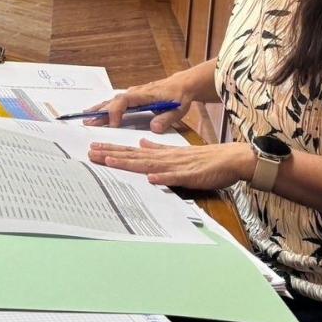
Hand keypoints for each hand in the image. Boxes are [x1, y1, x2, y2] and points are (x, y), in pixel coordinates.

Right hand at [85, 79, 193, 131]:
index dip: (116, 112)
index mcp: (144, 94)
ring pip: (112, 101)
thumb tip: (154, 128)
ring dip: (99, 109)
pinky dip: (104, 108)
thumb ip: (166, 119)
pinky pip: (115, 103)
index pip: (124, 100)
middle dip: (100, 112)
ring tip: (85, 118)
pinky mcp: (132, 98)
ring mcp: (132, 95)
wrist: (181, 84)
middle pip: (113, 101)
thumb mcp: (178, 109)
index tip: (113, 124)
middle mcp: (135, 93)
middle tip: (88, 122)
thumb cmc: (179, 96)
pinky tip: (95, 114)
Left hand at [87, 140, 254, 189]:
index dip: (113, 151)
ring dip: (130, 163)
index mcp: (162, 154)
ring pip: (149, 165)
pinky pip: (175, 178)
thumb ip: (158, 149)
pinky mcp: (191, 175)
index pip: (132, 152)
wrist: (231, 159)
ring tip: (110, 161)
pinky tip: (151, 178)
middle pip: (134, 156)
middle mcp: (165, 158)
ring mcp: (177, 167)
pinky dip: (163, 178)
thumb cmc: (205, 158)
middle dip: (112, 155)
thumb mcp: (177, 152)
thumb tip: (141, 143)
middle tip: (90, 153)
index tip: (94, 149)